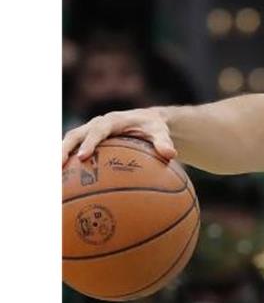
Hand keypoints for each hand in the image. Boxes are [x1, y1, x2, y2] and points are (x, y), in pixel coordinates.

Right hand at [62, 107, 176, 165]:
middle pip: (75, 134)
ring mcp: (90, 132)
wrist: (147, 120)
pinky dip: (66, 162)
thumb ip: (164, 142)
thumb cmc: (154, 128)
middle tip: (59, 165)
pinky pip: (73, 150)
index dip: (90, 142)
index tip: (84, 156)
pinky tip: (61, 181)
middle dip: (65, 148)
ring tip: (53, 176)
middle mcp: (97, 124)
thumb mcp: (161, 132)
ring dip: (59, 155)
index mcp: (113, 120)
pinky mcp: (87, 141)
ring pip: (70, 142)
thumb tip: (171, 154)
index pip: (98, 129)